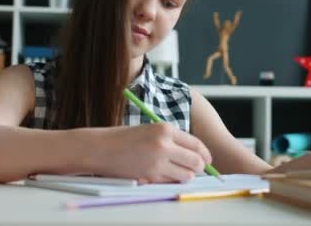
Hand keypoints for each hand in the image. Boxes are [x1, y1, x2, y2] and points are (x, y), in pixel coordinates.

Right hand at [94, 123, 211, 183]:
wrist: (102, 147)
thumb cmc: (125, 139)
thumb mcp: (151, 131)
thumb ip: (172, 140)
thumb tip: (194, 155)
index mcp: (165, 129)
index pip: (196, 144)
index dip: (205, 154)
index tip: (208, 160)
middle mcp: (164, 144)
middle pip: (196, 161)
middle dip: (199, 167)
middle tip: (195, 169)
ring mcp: (157, 161)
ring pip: (186, 175)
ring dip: (185, 175)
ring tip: (176, 171)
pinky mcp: (150, 175)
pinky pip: (171, 182)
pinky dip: (171, 181)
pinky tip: (162, 174)